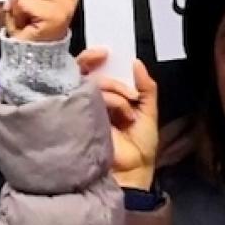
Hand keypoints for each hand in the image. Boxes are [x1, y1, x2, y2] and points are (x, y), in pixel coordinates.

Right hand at [79, 52, 158, 189]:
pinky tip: (121, 114)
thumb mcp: (148, 112)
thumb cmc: (139, 148)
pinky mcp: (76, 119)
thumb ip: (146, 88)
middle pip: (85, 73)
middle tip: (118, 77)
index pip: (92, 71)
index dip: (94, 58)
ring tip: (129, 110)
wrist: (133, 172)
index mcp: (105, 99)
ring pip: (89, 84)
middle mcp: (89, 102)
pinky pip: (87, 98)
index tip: (106, 52)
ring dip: (115, 91)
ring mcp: (81, 110)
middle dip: (104, 72)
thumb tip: (137, 63)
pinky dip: (109, 101)